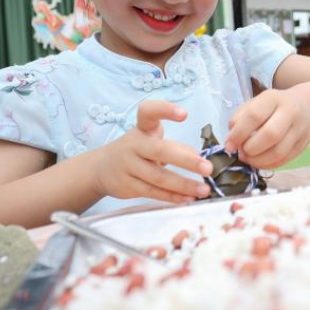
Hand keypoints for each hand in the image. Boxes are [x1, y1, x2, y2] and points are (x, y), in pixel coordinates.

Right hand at [91, 100, 211, 203]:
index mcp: (142, 129)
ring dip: (184, 185)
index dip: (165, 110)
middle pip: (160, 151)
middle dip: (186, 160)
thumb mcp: (150, 141)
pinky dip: (172, 197)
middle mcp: (133, 145)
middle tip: (208, 168)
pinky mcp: (127, 186)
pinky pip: (153, 192)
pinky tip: (188, 198)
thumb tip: (198, 160)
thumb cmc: (135, 151)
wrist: (100, 169)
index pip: (148, 112)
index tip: (184, 114)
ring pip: (158, 177)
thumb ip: (174, 147)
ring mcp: (128, 166)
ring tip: (204, 189)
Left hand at [225, 89, 309, 168]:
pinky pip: (284, 160)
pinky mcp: (303, 145)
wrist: (305, 106)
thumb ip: (238, 120)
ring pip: (278, 152)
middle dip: (251, 149)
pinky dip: (268, 165)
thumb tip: (231, 143)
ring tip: (249, 159)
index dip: (239, 134)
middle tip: (241, 153)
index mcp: (273, 98)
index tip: (229, 146)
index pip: (254, 116)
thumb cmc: (272, 107)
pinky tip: (260, 162)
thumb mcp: (253, 104)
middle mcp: (290, 111)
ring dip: (259, 161)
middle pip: (270, 135)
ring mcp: (300, 129)